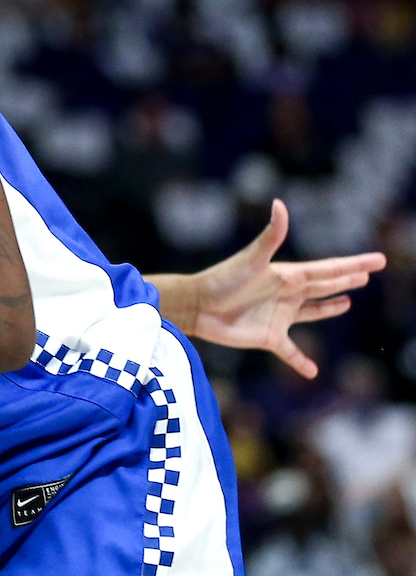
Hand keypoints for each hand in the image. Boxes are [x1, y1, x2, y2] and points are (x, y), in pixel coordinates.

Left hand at [190, 199, 385, 378]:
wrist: (197, 306)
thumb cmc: (223, 279)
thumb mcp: (251, 258)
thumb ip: (271, 235)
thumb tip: (280, 203)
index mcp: (288, 275)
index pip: (328, 269)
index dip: (353, 265)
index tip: (377, 260)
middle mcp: (286, 294)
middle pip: (324, 286)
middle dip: (346, 279)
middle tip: (366, 274)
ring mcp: (279, 315)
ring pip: (312, 311)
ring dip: (329, 308)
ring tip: (346, 302)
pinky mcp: (268, 337)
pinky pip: (290, 352)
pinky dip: (301, 361)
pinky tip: (312, 371)